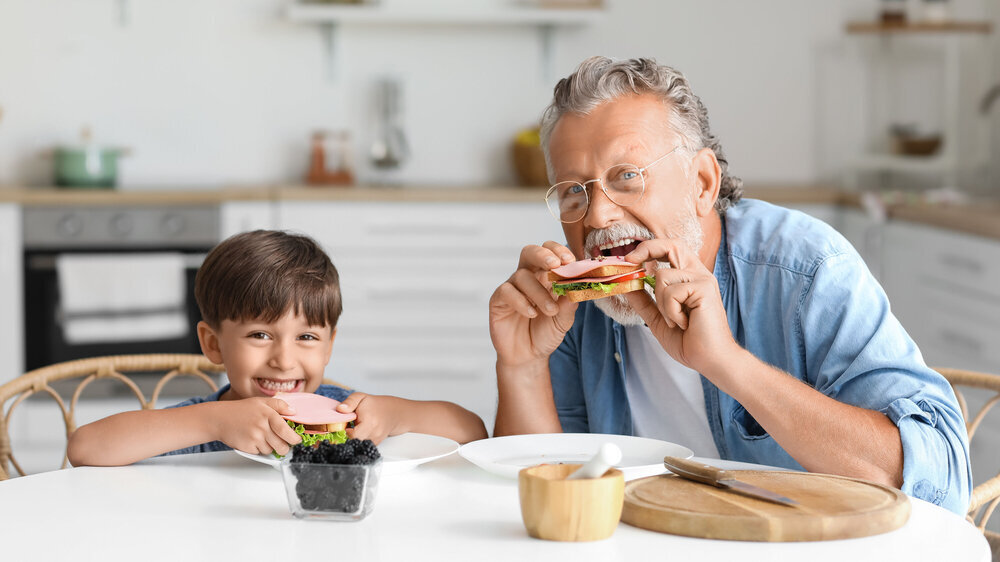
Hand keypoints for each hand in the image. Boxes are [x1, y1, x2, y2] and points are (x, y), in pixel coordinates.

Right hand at [213, 397, 300, 455]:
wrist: (219, 419)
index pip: (286, 430)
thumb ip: (279, 404)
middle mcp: (262, 427)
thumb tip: (294, 411)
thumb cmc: (240, 410)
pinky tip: (254, 440)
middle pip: (282, 446)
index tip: (297, 440)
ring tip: (262, 437)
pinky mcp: (247, 447)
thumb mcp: (261, 401)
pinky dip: (259, 449)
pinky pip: (260, 452)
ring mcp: (254, 438)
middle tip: (283, 443)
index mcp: (268, 414)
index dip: (294, 438)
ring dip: (270, 447)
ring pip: (271, 450)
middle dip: (285, 447)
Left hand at [337, 392, 397, 443]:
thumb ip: (349, 402)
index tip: (347, 424)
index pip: (353, 435)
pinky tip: (361, 432)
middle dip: (349, 436)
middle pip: (355, 441)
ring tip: (356, 428)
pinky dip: (360, 440)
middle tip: (350, 427)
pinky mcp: (376, 443)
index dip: (346, 431)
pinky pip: (364, 445)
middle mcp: (375, 432)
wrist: (392, 412)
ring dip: (354, 438)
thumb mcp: (360, 397)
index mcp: (369, 420)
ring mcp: (376, 439)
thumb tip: (340, 409)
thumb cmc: (374, 404)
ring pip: (359, 445)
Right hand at [488, 242, 579, 367]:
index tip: (571, 261)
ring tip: (551, 311)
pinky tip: (532, 314)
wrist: (528, 356)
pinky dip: (521, 301)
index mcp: (546, 277)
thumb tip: (578, 286)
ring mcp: (512, 288)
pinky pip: (507, 291)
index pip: (550, 253)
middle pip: (530, 252)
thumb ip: (569, 304)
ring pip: (522, 276)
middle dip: (543, 255)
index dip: (559, 251)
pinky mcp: (498, 300)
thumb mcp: (564, 320)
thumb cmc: (546, 333)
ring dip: (539, 292)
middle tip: (556, 265)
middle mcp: (528, 278)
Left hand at [622, 239, 739, 374]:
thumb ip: (644, 301)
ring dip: (660, 303)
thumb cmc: (689, 341)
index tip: (629, 259)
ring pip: (662, 276)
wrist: (710, 360)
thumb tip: (626, 284)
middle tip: (630, 261)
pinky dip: (670, 312)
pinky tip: (684, 324)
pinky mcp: (705, 288)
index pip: (670, 249)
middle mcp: (698, 274)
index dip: (648, 248)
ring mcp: (702, 279)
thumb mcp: (659, 318)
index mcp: (689, 278)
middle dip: (647, 249)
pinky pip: (671, 293)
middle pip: (672, 245)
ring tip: (675, 321)